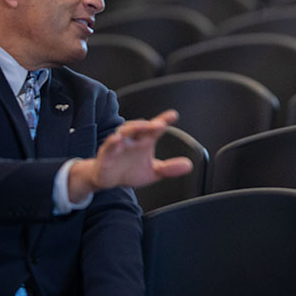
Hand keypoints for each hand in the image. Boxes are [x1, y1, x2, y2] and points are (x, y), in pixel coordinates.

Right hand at [68, 110, 192, 201]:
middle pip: (140, 127)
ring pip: (124, 131)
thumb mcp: (153, 172)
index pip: (155, 128)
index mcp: (144, 141)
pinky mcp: (106, 154)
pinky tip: (117, 140)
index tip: (173, 115)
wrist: (108, 180)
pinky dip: (112, 142)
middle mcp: (132, 139)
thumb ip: (169, 168)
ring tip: (143, 126)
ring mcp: (118, 145)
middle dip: (150, 124)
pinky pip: (108, 146)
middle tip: (161, 124)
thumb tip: (189, 165)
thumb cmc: (130, 171)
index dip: (164, 120)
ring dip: (134, 128)